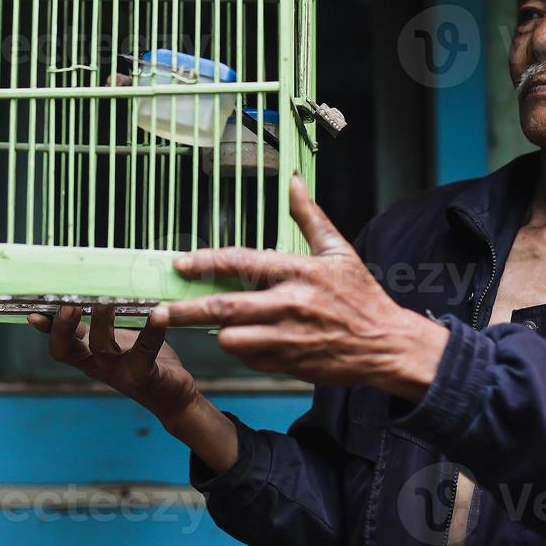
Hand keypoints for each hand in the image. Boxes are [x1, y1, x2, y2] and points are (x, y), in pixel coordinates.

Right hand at [28, 305, 197, 424]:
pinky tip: (159, 312)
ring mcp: (119, 372)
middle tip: (69, 304)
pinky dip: (152, 330)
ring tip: (106, 300)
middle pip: (68, 350)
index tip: (33, 313)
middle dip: (64, 327)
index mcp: (88, 355)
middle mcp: (98, 365)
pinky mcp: (144, 375)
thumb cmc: (143, 359)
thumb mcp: (115, 340)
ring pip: (102, 348)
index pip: (59, 342)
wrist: (172, 396)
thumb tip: (91, 287)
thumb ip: (100, 322)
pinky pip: (146, 349)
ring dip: (101, 322)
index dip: (46, 329)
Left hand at [153, 175, 448, 401]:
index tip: (181, 264)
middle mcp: (289, 305)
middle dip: (185, 309)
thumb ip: (309, 216)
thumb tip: (294, 182)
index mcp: (298, 271)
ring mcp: (287, 338)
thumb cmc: (361, 296)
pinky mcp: (288, 364)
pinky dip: (244, 350)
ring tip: (216, 324)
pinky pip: (250, 359)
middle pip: (224, 308)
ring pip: (231, 339)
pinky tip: (252, 339)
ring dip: (218, 332)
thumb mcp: (338, 251)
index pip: (241, 263)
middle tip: (159, 310)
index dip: (206, 263)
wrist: (385, 345)